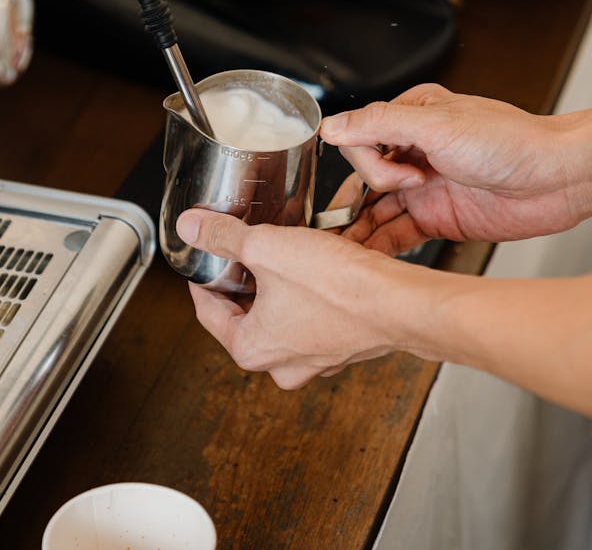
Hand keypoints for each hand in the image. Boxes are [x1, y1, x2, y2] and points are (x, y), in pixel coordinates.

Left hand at [179, 208, 421, 388]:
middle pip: (244, 315)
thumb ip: (223, 236)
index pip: (208, 311)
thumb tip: (191, 227)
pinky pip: (311, 319)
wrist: (400, 303)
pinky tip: (315, 270)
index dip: (203, 277)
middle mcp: (281, 365)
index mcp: (251, 349)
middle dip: (243, 280)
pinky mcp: (341, 348)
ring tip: (282, 255)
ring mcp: (314, 361)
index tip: (206, 257)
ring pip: (280, 317)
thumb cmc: (338, 286)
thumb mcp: (267, 247)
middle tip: (244, 250)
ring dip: (277, 287)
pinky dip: (307, 297)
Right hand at [322, 84, 590, 252]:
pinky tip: (366, 261)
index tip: (405, 176)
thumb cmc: (513, 141)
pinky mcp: (439, 219)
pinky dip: (380, 247)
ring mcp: (426, 187)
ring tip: (341, 255)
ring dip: (359, 231)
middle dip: (355, 203)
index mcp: (411, 117)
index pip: (361, 140)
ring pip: (376, 210)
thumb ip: (380, 124)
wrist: (561, 178)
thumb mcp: (438, 124)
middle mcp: (414, 151)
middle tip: (351, 226)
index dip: (373, 165)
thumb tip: (332, 126)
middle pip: (363, 178)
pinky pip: (397, 235)